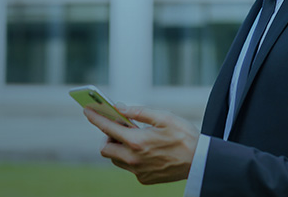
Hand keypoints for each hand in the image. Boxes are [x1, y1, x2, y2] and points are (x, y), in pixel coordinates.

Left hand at [83, 104, 198, 184]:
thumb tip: (120, 108)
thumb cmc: (184, 136)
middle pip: (105, 148)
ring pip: (116, 160)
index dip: (95, 118)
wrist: (200, 161)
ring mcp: (138, 171)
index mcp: (137, 141)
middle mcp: (134, 159)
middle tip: (119, 128)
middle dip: (107, 137)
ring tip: (134, 138)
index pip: (108, 128)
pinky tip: (146, 151)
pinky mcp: (144, 179)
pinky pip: (129, 168)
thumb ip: (139, 112)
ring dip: (118, 148)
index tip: (87, 110)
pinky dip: (132, 158)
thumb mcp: (164, 117)